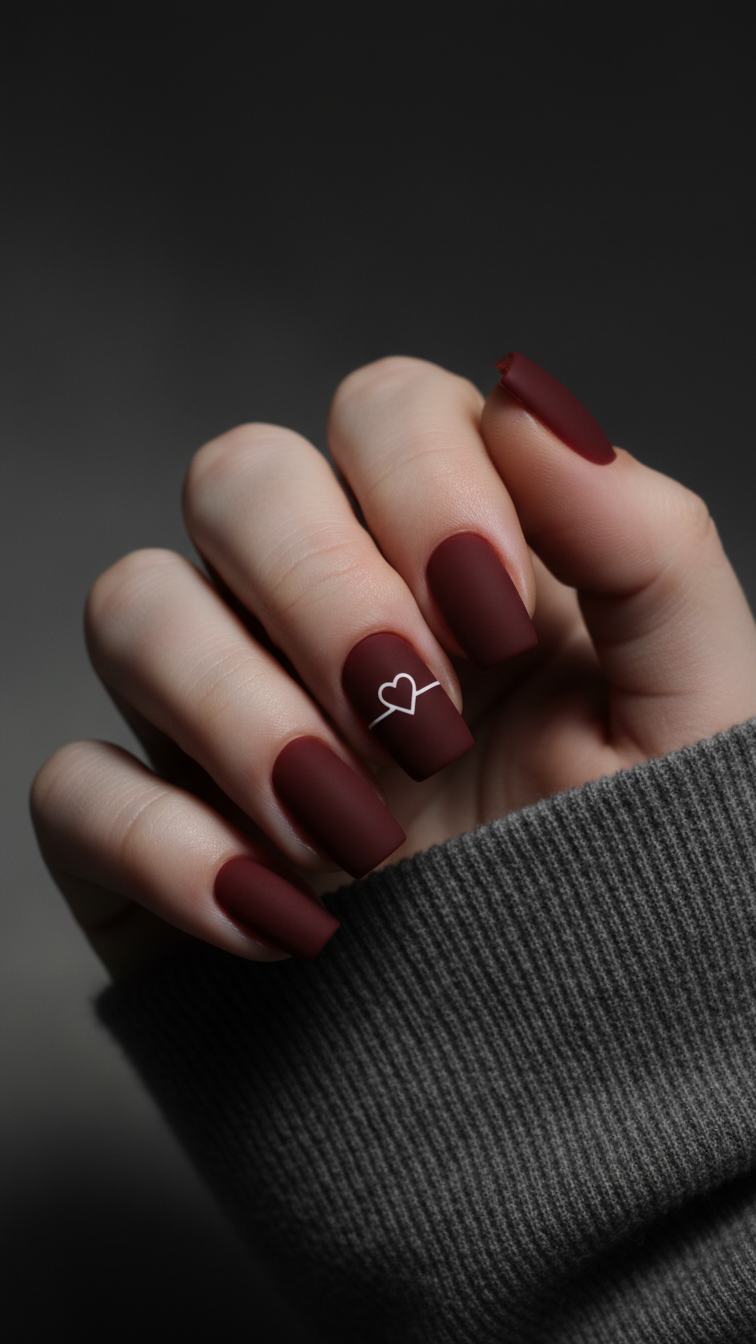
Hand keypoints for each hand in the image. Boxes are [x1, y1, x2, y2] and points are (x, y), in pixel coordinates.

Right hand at [30, 355, 755, 979]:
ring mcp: (223, 721)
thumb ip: (644, 542)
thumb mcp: (695, 715)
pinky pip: (75, 787)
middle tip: (418, 726)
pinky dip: (169, 848)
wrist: (580, 1087)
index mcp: (457, 562)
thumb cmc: (644, 890)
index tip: (493, 622)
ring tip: (360, 837)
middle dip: (322, 592)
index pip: (385, 411)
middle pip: (235, 476)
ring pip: (132, 606)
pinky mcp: (147, 840)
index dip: (423, 486)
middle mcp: (324, 618)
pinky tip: (289, 924)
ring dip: (241, 715)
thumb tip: (533, 399)